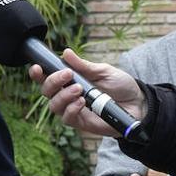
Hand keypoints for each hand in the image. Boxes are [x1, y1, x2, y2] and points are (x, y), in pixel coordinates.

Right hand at [29, 48, 146, 137]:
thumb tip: (66, 53)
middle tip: (68, 74)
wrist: (138, 104)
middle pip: (46, 92)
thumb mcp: (103, 71)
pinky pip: (67, 118)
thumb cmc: (120, 86)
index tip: (37, 67)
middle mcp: (67, 95)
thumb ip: (84, 65)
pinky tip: (82, 102)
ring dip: (63, 96)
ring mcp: (73, 109)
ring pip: (54, 106)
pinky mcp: (81, 122)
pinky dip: (72, 108)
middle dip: (52, 81)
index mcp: (70, 81)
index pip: (47, 78)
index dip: (38, 73)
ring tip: (79, 89)